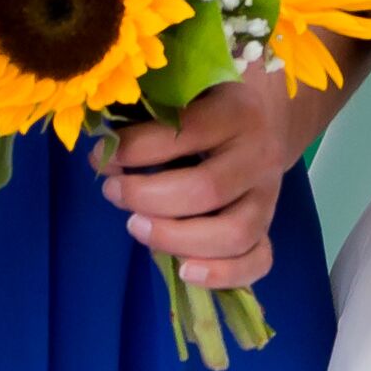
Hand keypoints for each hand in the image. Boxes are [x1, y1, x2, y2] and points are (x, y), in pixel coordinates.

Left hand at [92, 70, 325, 303]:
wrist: (261, 120)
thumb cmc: (204, 109)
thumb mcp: (183, 97)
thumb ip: (149, 118)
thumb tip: (103, 155)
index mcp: (237, 111)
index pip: (185, 133)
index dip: (135, 149)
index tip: (102, 156)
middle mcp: (259, 154)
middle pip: (207, 190)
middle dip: (147, 197)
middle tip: (113, 192)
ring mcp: (268, 196)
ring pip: (233, 233)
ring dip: (176, 238)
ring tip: (135, 227)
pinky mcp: (267, 227)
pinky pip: (258, 261)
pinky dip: (223, 274)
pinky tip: (184, 271)